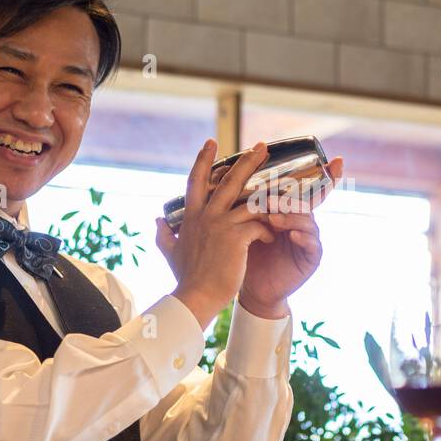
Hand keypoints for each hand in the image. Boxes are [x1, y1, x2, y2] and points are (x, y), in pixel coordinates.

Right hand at [155, 139, 276, 328]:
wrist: (195, 297)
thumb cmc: (186, 278)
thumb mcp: (169, 252)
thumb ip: (162, 235)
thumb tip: (155, 221)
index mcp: (191, 217)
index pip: (195, 181)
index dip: (202, 160)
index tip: (211, 143)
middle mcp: (206, 216)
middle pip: (229, 180)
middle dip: (247, 161)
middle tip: (262, 147)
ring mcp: (221, 226)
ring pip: (251, 201)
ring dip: (269, 199)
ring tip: (285, 196)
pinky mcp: (237, 239)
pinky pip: (259, 225)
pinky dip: (268, 230)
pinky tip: (272, 238)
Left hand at [237, 157, 342, 318]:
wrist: (250, 287)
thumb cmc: (247, 251)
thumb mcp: (245, 223)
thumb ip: (246, 201)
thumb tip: (226, 171)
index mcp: (289, 211)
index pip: (307, 190)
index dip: (325, 175)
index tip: (338, 160)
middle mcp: (302, 222)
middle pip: (306, 202)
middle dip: (289, 198)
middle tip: (270, 198)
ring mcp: (309, 239)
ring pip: (307, 221)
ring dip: (291, 217)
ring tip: (273, 218)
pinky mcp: (311, 259)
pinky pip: (312, 245)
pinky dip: (303, 238)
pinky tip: (292, 236)